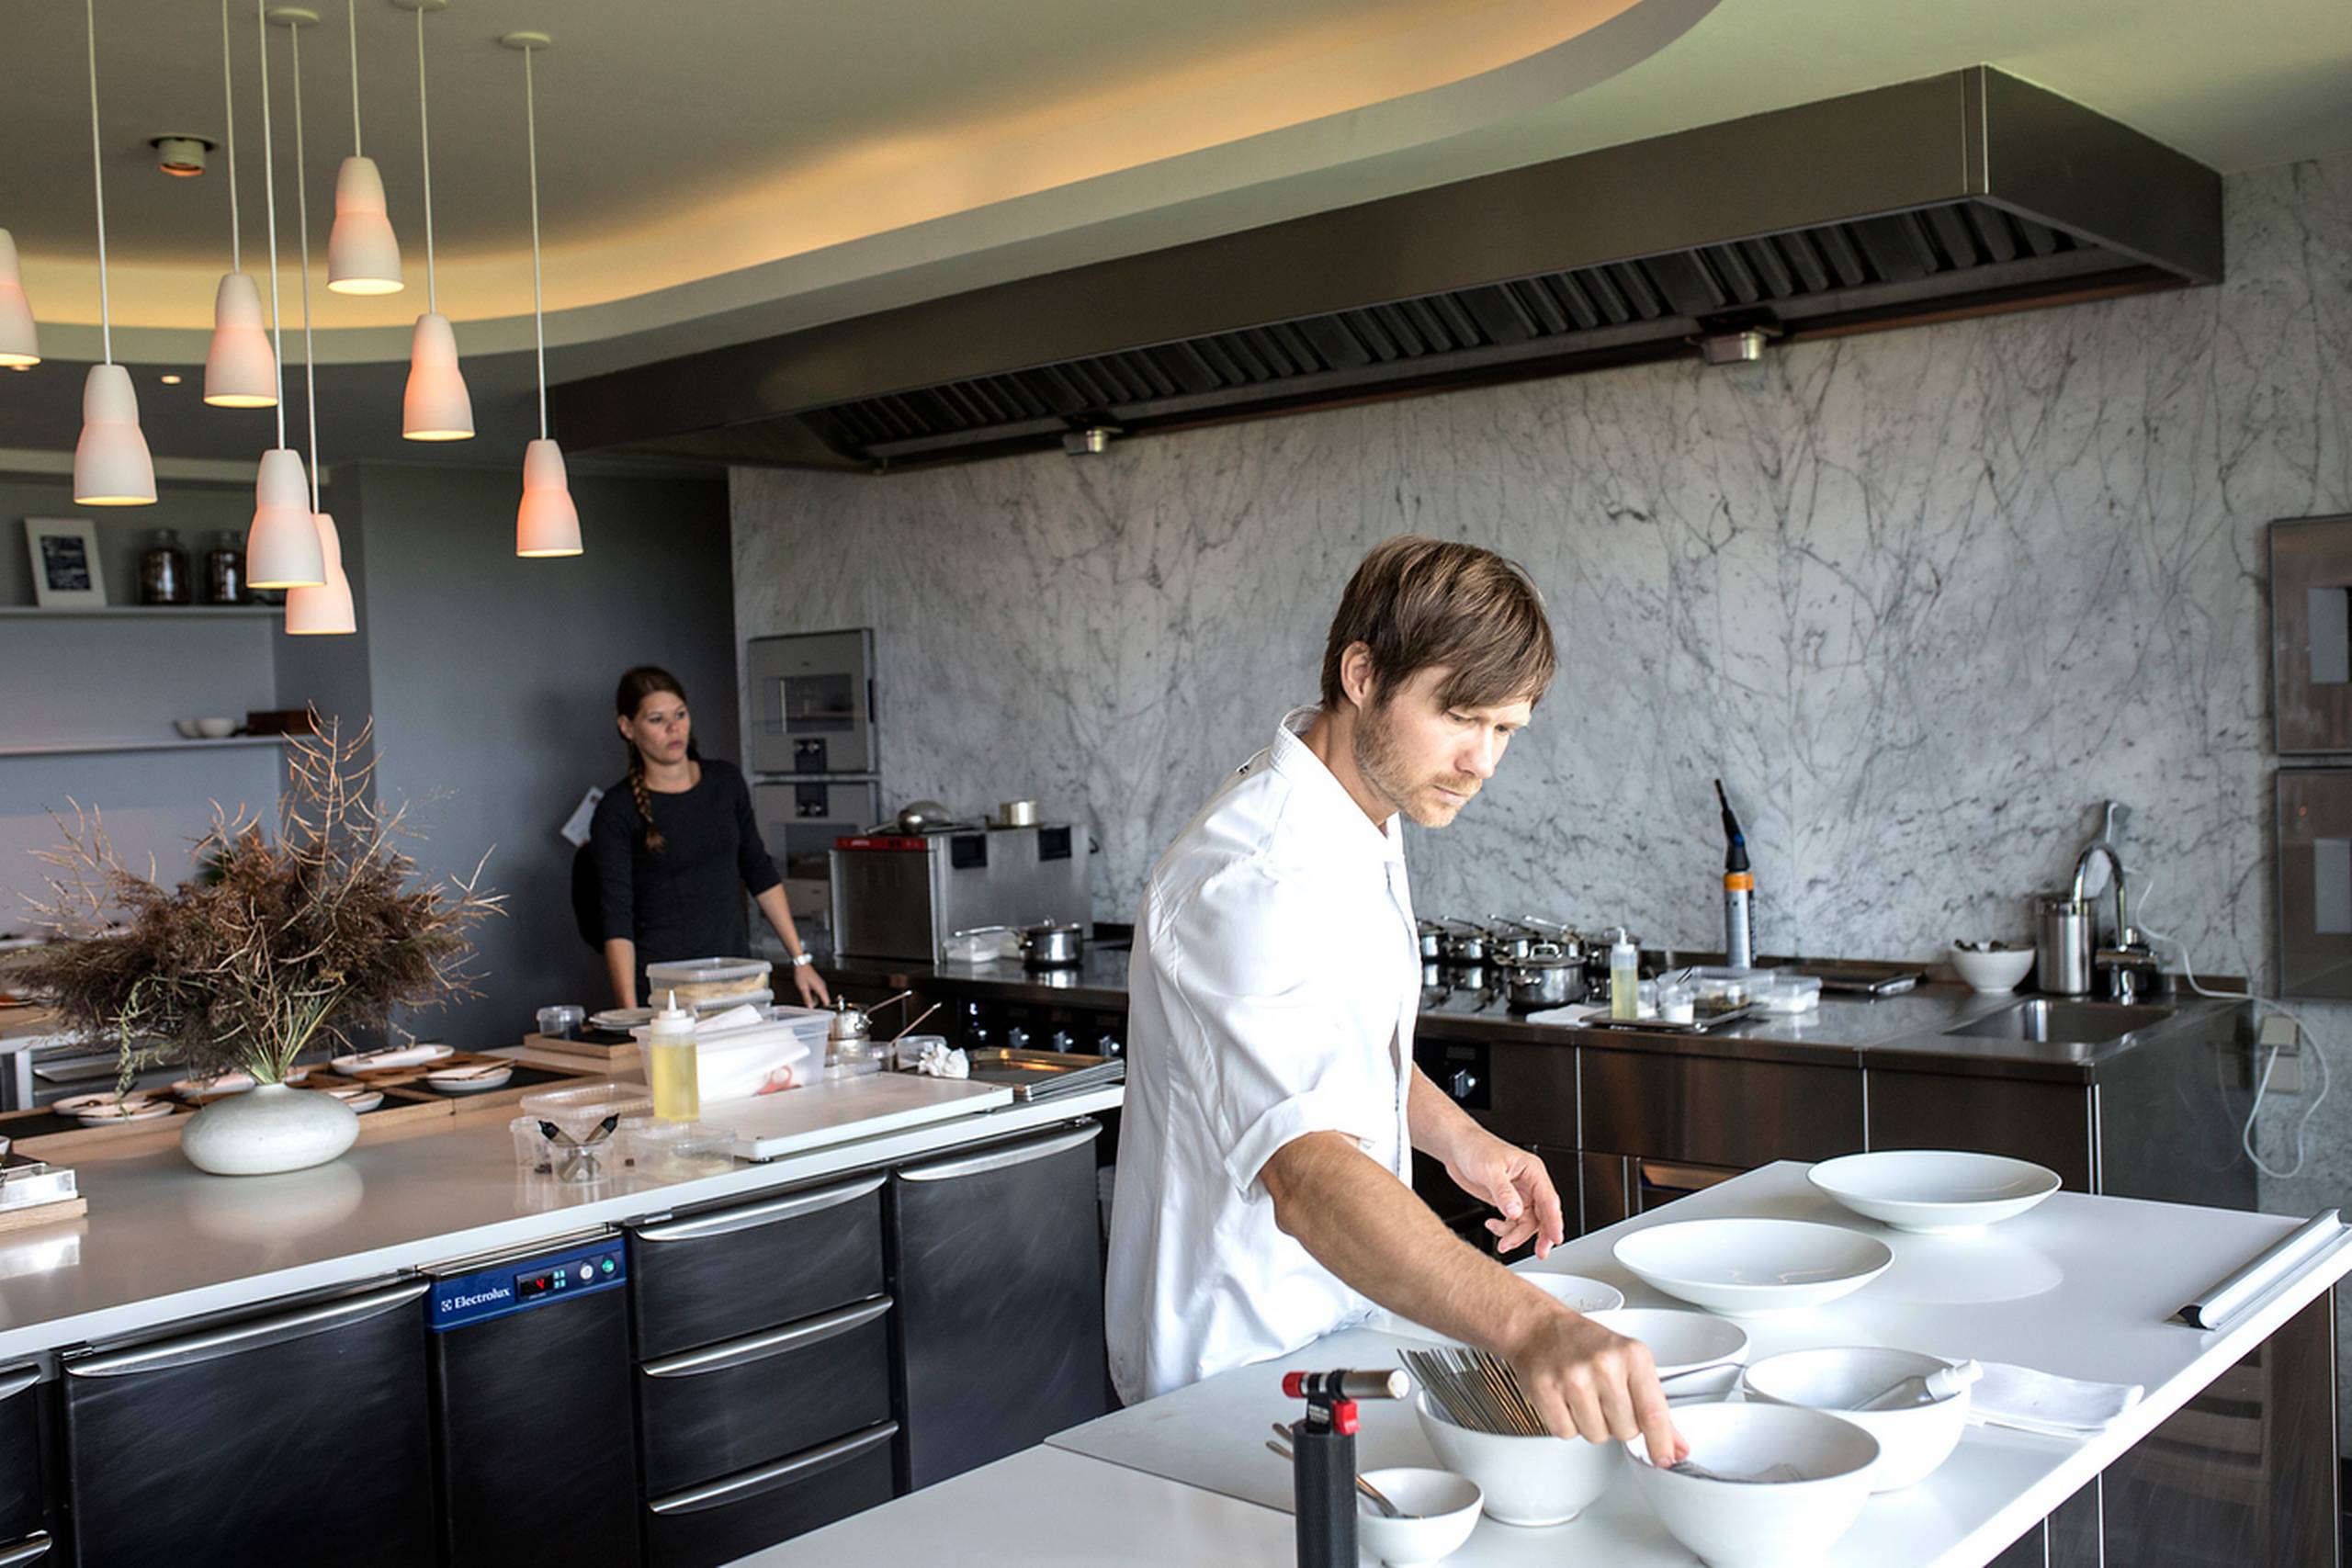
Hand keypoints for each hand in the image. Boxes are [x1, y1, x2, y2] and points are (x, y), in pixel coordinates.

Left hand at [790, 964, 830, 1007]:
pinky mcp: (818, 984)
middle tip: (809, 1005)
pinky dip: (813, 995)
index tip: (819, 1012)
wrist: (801, 965)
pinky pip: (818, 992)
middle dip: (817, 1004)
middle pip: (823, 1000)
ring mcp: (821, 985)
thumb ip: (807, 998)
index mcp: (820, 988)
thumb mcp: (803, 988)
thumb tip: (810, 1007)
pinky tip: (807, 993)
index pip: (827, 1001)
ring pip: (820, 996)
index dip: (824, 1008)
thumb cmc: (802, 973)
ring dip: (814, 999)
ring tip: (806, 997)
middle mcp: (822, 986)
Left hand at [1442, 1131, 1564, 1259]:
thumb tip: (1516, 1212)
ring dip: (1516, 1235)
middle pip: (1542, 1215)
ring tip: (1503, 1242)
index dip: (1554, 1221)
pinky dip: (1505, 1230)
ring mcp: (1518, 1194)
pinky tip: (1492, 1226)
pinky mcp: (1507, 1201)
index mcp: (1532, 1171)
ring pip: (1528, 1222)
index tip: (1556, 1239)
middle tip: (1539, 1253)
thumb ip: (1503, 1192)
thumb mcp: (1489, 1169)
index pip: (1549, 1200)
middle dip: (1540, 1235)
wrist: (1456, 1146)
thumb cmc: (1474, 1147)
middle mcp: (1529, 1183)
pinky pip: (1514, 1222)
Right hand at [1502, 1304, 1685, 1466]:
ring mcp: (1573, 1376)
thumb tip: (1675, 1445)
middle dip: (1617, 1423)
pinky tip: (1564, 1400)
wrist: (1539, 1328)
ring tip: (1582, 1396)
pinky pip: (1566, 1432)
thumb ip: (1654, 1406)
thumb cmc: (1586, 1344)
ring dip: (1590, 1424)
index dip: (1660, 1442)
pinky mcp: (1545, 1389)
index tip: (1664, 1458)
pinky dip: (1566, 1422)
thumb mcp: (1629, 1363)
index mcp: (1632, 1355)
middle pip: (1626, 1431)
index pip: (1654, 1412)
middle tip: (1604, 1398)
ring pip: (1596, 1435)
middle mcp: (1604, 1364)